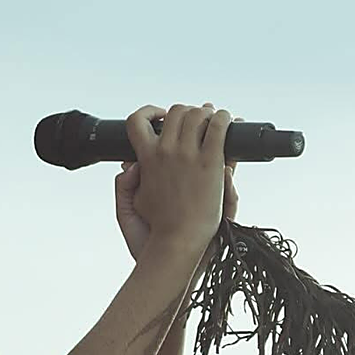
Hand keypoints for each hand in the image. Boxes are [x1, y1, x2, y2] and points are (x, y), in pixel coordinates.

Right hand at [115, 102, 240, 264]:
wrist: (178, 242)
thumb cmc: (157, 228)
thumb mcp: (132, 203)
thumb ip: (127, 183)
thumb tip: (129, 164)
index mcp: (146, 159)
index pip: (137, 121)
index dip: (150, 112)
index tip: (161, 117)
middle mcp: (165, 151)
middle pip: (176, 112)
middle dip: (187, 112)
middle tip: (197, 122)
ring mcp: (188, 155)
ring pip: (197, 114)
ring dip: (208, 113)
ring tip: (214, 121)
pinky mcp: (211, 162)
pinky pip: (219, 127)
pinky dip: (224, 118)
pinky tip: (228, 121)